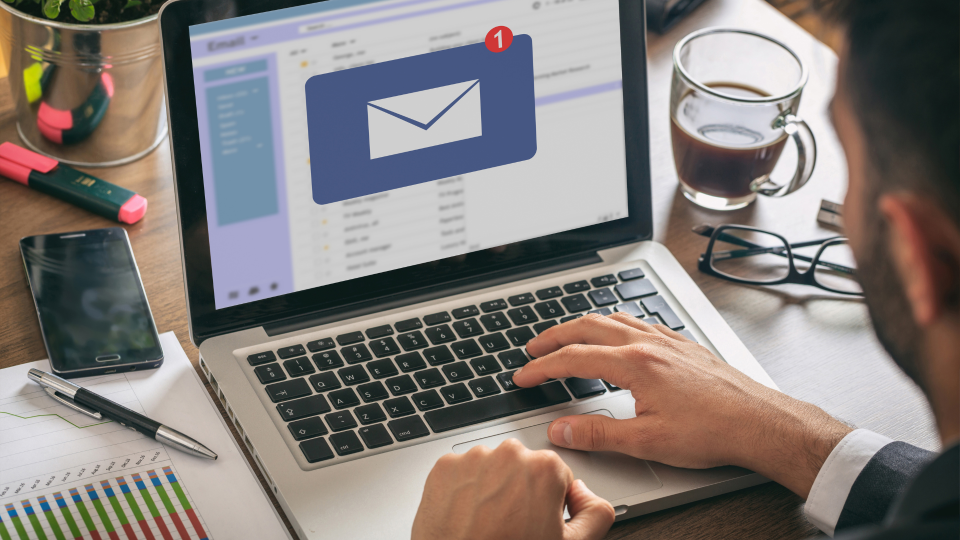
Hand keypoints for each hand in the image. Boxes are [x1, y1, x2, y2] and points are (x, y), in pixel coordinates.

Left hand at [412, 439, 614, 539]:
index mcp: (544, 468)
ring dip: (491, 488)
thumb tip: (585, 494)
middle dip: (520, 491)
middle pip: (522, 467)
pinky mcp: (444, 467)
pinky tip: (467, 516)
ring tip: (487, 523)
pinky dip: (464, 490)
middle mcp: (509, 454)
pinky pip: (462, 472)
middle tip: (512, 526)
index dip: (549, 501)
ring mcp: (473, 459)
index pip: (556, 475)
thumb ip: (596, 513)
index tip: (536, 520)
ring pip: (491, 467)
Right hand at [514, 313, 851, 497]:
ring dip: (582, 325)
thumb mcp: (647, 441)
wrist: (759, 422)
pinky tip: (617, 333)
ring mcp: (667, 340)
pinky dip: (614, 323)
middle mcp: (648, 344)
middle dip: (554, 336)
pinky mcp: (682, 345)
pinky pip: (638, 321)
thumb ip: (597, 434)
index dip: (542, 368)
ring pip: (613, 319)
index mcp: (634, 364)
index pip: (573, 359)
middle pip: (587, 327)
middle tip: (532, 348)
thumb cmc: (713, 431)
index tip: (523, 376)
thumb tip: (560, 431)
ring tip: (566, 336)